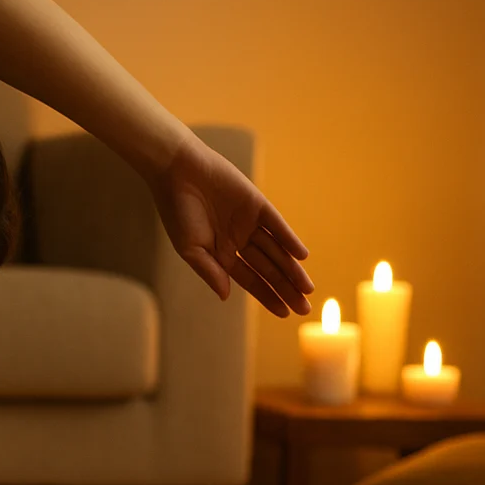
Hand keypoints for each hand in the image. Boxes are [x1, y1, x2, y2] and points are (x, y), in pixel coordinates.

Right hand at [148, 133, 314, 317]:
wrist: (178, 172)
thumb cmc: (178, 211)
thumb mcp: (190, 248)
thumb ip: (210, 271)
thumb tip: (226, 296)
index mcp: (221, 254)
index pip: (251, 280)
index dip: (268, 296)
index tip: (284, 313)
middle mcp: (239, 241)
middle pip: (268, 269)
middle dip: (286, 289)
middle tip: (304, 308)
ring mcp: (249, 223)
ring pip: (276, 251)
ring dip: (292, 269)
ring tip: (307, 289)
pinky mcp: (257, 204)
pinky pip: (277, 225)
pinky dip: (289, 240)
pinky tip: (301, 256)